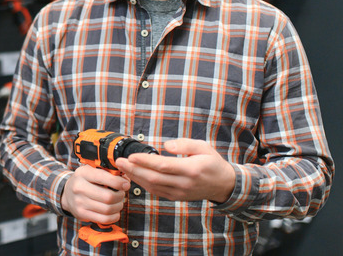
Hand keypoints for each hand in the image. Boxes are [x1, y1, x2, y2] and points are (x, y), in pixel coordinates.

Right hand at [60, 164, 130, 223]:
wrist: (66, 193)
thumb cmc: (84, 181)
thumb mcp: (91, 171)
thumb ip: (108, 173)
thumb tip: (126, 180)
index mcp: (83, 173)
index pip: (104, 178)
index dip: (119, 182)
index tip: (126, 184)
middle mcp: (79, 187)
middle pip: (108, 196)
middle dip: (120, 196)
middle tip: (121, 194)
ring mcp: (79, 202)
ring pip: (108, 209)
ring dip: (118, 206)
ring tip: (118, 202)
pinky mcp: (81, 214)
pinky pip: (104, 219)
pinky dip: (114, 216)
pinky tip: (114, 211)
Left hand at [115, 139, 235, 202]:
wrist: (223, 185)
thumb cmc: (212, 163)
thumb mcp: (204, 147)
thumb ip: (185, 144)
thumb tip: (166, 146)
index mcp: (191, 169)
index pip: (164, 166)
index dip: (145, 162)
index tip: (131, 156)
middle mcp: (184, 183)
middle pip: (154, 178)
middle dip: (134, 170)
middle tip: (118, 161)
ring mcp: (179, 193)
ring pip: (153, 187)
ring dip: (135, 177)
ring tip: (122, 167)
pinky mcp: (176, 197)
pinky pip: (156, 192)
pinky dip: (143, 184)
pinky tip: (133, 176)